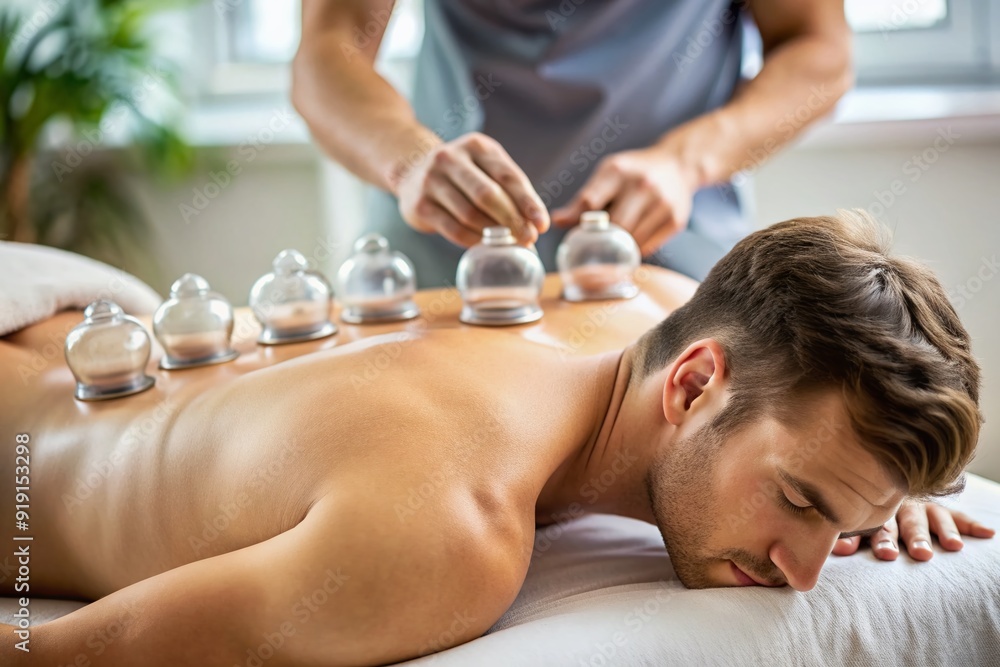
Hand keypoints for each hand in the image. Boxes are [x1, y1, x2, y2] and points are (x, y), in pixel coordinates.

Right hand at [395, 132, 548, 247]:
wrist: (412, 173)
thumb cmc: (462, 175)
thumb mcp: (485, 168)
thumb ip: (508, 190)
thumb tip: (534, 226)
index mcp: (476, 146)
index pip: (508, 176)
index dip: (528, 203)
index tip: (541, 225)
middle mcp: (450, 158)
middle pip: (488, 195)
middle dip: (512, 220)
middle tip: (528, 239)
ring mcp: (431, 181)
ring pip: (470, 214)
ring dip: (493, 233)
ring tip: (507, 243)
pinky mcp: (420, 205)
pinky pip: (453, 229)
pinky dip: (473, 240)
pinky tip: (484, 244)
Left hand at [550, 147, 697, 256]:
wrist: (677, 165)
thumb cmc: (633, 172)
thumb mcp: (608, 175)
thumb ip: (583, 199)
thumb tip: (555, 221)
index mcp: (618, 170)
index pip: (590, 203)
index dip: (580, 223)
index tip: (579, 233)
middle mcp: (642, 184)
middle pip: (613, 225)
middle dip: (603, 238)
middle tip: (598, 244)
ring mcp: (662, 202)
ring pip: (630, 239)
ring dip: (620, 247)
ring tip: (616, 244)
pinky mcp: (675, 219)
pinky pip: (648, 246)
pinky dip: (636, 250)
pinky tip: (633, 243)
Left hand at [832, 500, 995, 560]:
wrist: (875, 484)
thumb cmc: (861, 516)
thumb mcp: (852, 526)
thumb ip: (847, 537)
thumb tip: (836, 550)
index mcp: (871, 512)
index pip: (873, 526)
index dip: (876, 540)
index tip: (883, 555)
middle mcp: (897, 507)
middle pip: (906, 522)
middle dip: (913, 538)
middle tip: (921, 554)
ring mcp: (920, 506)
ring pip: (932, 517)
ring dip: (943, 531)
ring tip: (954, 546)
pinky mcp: (939, 508)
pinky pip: (957, 514)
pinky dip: (970, 524)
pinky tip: (987, 533)